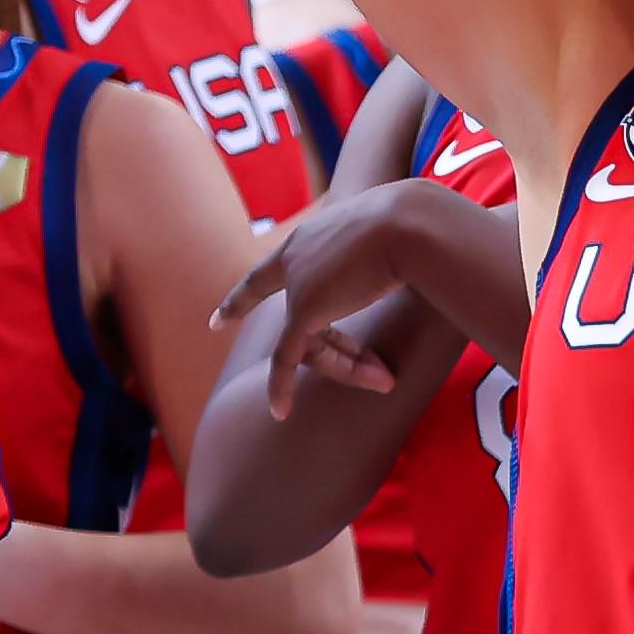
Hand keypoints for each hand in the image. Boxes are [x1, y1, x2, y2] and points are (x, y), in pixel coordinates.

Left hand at [213, 177, 434, 417]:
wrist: (409, 222)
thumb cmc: (414, 225)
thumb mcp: (392, 235)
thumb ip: (384, 252)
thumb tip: (411, 259)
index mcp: (312, 235)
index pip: (272, 271)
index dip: (246, 297)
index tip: (219, 318)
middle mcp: (297, 256)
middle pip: (303, 319)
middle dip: (338, 354)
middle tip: (370, 376)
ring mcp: (298, 283)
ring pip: (311, 342)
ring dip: (349, 366)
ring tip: (386, 378)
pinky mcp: (303, 310)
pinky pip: (288, 358)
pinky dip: (282, 386)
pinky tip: (280, 412)